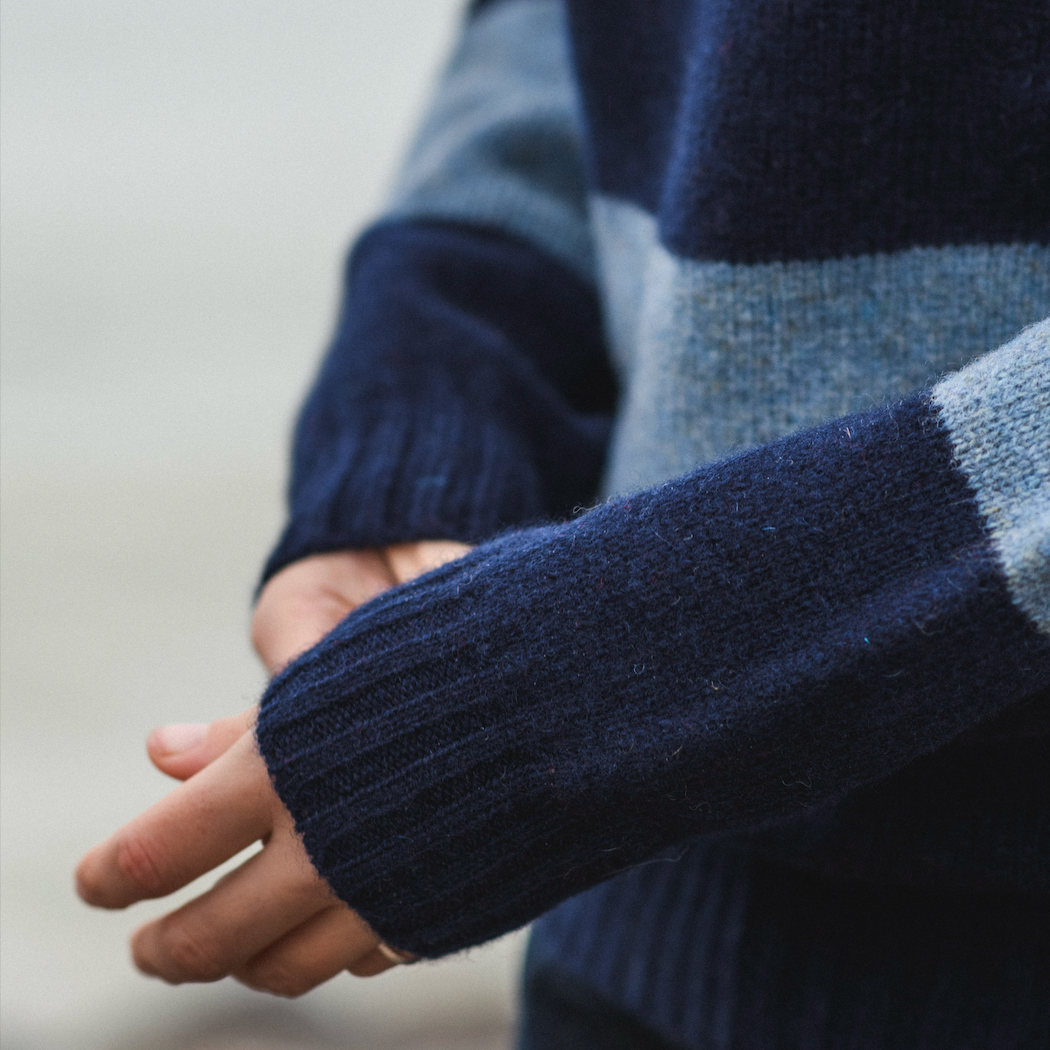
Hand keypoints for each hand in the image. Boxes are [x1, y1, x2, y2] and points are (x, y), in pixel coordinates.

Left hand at [76, 540, 469, 994]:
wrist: (584, 672)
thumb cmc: (453, 644)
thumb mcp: (340, 660)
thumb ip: (249, 722)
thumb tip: (160, 754)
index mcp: (289, 768)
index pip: (166, 847)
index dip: (116, 874)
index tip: (93, 887)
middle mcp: (333, 847)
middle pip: (218, 934)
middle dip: (170, 948)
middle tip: (150, 949)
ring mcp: (396, 891)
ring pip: (293, 968)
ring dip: (248, 966)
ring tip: (230, 952)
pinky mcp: (454, 911)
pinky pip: (375, 957)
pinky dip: (335, 952)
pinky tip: (330, 931)